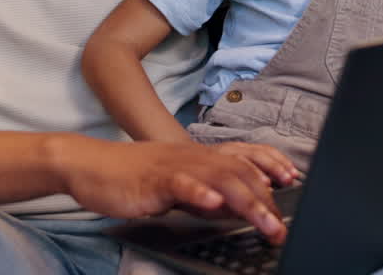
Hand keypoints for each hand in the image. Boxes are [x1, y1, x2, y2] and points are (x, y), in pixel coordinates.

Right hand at [52, 136, 287, 243]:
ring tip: (264, 220)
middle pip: (238, 172)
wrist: (90, 166)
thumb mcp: (177, 184)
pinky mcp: (153, 181)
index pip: (243, 156)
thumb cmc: (133, 176)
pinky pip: (180, 184)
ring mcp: (174, 167)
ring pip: (218, 178)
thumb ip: (205, 193)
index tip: (293, 178)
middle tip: (281, 225)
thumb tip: (233, 206)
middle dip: (266, 199)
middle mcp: (192, 157)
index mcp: (199, 157)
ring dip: (245, 200)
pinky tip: (214, 204)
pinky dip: (200, 193)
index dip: (270, 164)